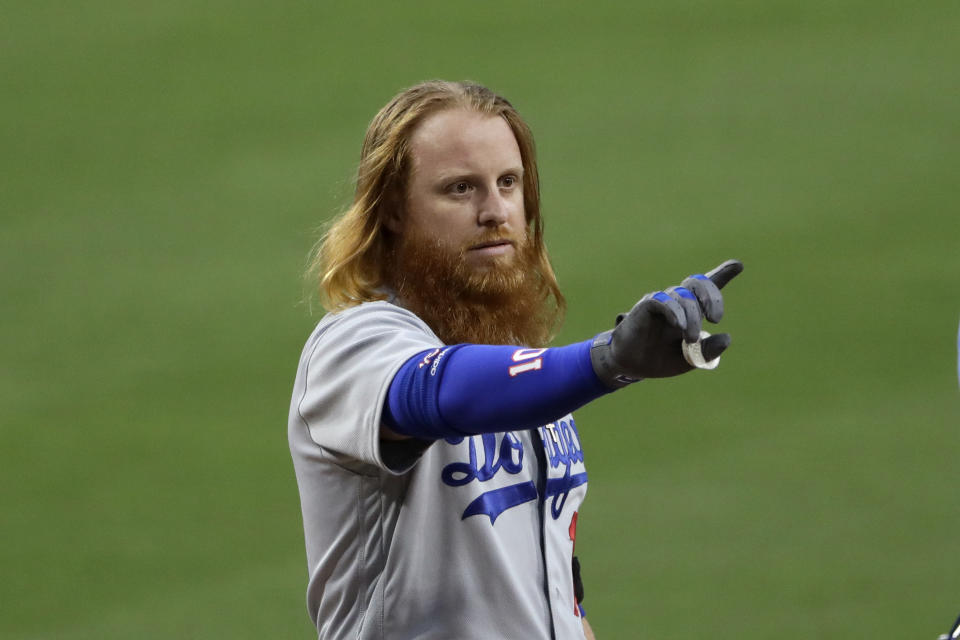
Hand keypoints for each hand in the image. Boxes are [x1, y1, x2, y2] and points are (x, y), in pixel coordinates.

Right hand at [590, 260, 742, 386]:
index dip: (723, 274)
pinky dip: (674, 311)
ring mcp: (661, 302)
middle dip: (711, 296)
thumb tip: (726, 337)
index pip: (707, 289)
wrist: (633, 366)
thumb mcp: (691, 359)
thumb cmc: (661, 359)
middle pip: (697, 284)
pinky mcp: (646, 306)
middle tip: (716, 319)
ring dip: (692, 317)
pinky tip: (678, 325)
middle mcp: (677, 302)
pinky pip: (663, 300)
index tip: (738, 265)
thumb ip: (708, 350)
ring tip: (691, 339)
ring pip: (683, 296)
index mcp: (690, 312)